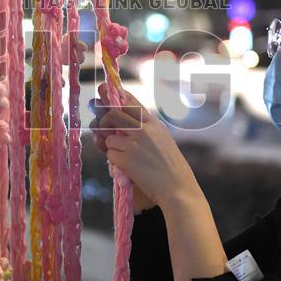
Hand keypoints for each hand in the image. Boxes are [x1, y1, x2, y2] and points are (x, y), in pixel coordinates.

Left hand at [90, 82, 198, 210]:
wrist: (178, 189)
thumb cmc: (171, 168)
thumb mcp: (163, 140)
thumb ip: (145, 129)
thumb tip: (118, 125)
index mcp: (153, 123)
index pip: (130, 102)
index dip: (115, 96)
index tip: (103, 91)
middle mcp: (143, 129)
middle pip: (112, 115)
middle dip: (104, 122)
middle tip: (103, 128)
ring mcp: (133, 143)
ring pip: (108, 138)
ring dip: (113, 148)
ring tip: (128, 158)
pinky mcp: (125, 159)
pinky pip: (110, 155)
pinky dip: (115, 162)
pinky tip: (128, 168)